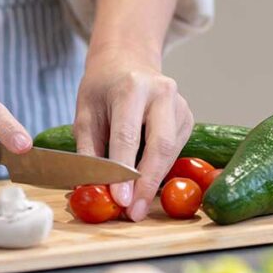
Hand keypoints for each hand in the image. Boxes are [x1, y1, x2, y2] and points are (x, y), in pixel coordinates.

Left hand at [74, 47, 193, 220]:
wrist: (128, 60)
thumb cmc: (103, 88)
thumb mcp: (85, 113)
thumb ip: (90, 150)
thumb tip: (94, 189)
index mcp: (131, 87)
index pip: (128, 136)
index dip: (124, 171)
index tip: (121, 200)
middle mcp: (162, 92)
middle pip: (161, 145)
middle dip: (148, 183)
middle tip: (135, 212)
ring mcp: (180, 104)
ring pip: (171, 152)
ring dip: (154, 180)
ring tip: (137, 203)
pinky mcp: (188, 118)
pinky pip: (175, 150)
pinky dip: (159, 169)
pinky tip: (145, 179)